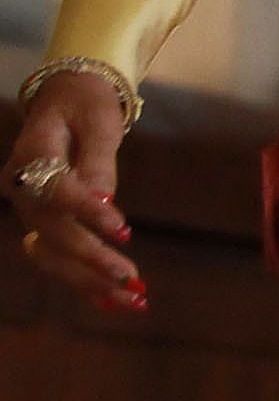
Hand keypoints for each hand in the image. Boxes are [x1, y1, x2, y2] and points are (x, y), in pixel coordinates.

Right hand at [6, 70, 140, 310]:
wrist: (64, 99)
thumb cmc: (85, 104)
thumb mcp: (98, 120)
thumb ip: (97, 160)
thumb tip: (105, 200)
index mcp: (31, 156)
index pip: (55, 190)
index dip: (86, 211)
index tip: (123, 228)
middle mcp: (22, 188)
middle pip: (51, 231)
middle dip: (90, 258)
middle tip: (131, 275)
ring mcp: (29, 210)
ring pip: (52, 253)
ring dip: (89, 281)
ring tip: (134, 299)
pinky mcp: (44, 223)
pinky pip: (58, 257)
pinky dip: (85, 279)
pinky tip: (115, 301)